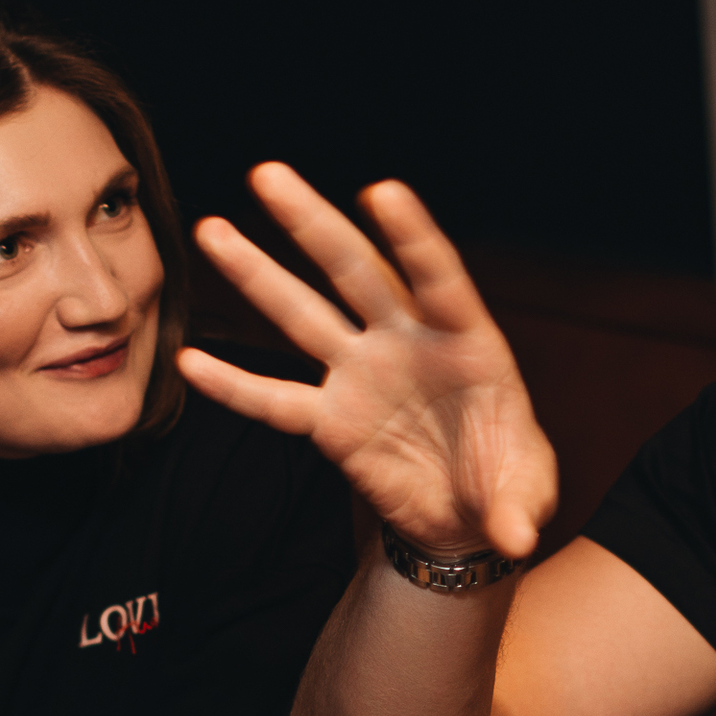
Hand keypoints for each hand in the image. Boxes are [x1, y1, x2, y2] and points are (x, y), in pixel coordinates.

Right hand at [180, 163, 555, 559]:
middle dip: (313, 225)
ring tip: (211, 230)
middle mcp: (407, 345)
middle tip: (268, 175)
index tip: (382, 192)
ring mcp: (362, 376)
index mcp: (467, 344)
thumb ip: (517, 509)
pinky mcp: (331, 423)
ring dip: (258, 276)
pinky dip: (236, 387)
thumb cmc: (506, 486)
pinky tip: (191, 363)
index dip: (413, 238)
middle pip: (357, 274)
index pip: (439, 279)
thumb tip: (515, 539)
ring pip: (304, 318)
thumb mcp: (523, 496)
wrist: (466, 519)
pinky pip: (277, 402)